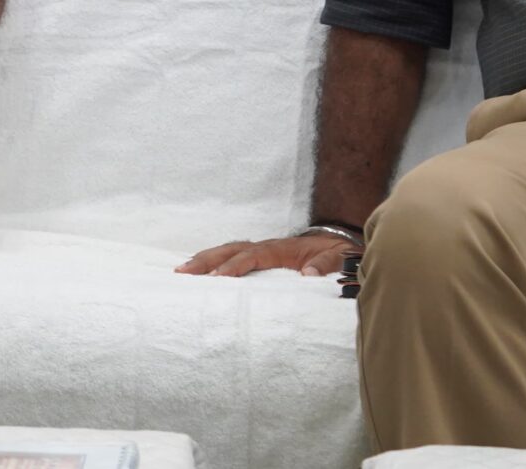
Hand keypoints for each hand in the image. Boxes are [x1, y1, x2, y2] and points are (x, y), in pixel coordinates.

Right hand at [176, 232, 355, 277]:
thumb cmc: (339, 255)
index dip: (235, 266)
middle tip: (183, 272)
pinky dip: (216, 261)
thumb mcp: (340, 258)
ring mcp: (263, 251)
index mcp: (283, 248)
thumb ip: (327, 264)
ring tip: (183, 270)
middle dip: (207, 259)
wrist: (342, 248)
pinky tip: (202, 272)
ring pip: (229, 251)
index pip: (253, 255)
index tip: (217, 278)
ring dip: (206, 258)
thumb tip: (308, 274)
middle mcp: (268, 247)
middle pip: (232, 249)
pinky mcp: (263, 258)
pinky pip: (234, 257)